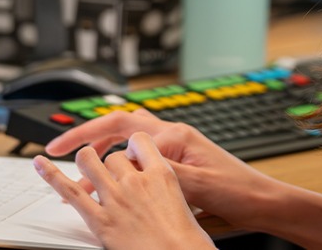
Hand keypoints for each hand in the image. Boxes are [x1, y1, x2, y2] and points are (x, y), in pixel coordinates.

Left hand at [34, 131, 215, 249]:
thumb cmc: (189, 246)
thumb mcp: (185, 207)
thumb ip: (167, 192)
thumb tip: (162, 195)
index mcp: (161, 175)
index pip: (138, 140)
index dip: (131, 144)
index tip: (130, 150)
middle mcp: (136, 181)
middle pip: (113, 155)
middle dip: (109, 163)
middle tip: (110, 177)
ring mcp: (116, 198)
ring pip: (90, 161)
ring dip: (85, 162)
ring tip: (84, 165)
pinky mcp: (100, 220)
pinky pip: (71, 190)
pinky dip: (51, 175)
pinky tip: (41, 163)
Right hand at [44, 108, 275, 230]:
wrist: (262, 199)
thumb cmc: (237, 191)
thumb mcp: (197, 187)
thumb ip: (161, 174)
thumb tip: (127, 168)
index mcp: (174, 136)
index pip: (120, 131)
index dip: (87, 141)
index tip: (63, 154)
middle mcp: (172, 133)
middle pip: (119, 122)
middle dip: (87, 133)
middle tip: (59, 147)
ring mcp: (175, 142)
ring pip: (128, 132)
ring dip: (103, 142)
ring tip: (82, 161)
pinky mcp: (178, 155)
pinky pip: (140, 147)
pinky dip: (121, 154)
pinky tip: (114, 170)